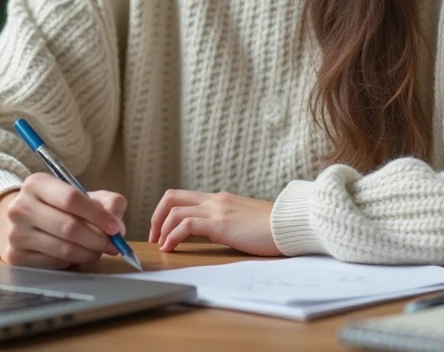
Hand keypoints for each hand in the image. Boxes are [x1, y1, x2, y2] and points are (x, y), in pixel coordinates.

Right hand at [0, 172, 126, 268]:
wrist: (20, 221)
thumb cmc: (57, 206)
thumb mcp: (81, 195)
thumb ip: (107, 202)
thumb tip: (118, 226)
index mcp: (36, 184)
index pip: (71, 199)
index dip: (98, 215)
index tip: (116, 228)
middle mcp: (21, 207)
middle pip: (69, 227)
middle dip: (98, 239)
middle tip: (113, 245)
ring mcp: (16, 233)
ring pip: (63, 249)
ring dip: (89, 253)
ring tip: (99, 250)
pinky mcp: (16, 257)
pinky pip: (55, 263)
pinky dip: (73, 261)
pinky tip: (79, 254)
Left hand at [148, 190, 280, 256]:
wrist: (290, 225)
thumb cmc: (273, 228)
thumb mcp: (244, 221)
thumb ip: (227, 222)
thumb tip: (214, 233)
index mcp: (220, 199)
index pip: (183, 196)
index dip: (165, 211)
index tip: (161, 230)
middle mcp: (215, 200)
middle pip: (172, 197)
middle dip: (156, 216)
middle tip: (153, 236)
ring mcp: (217, 209)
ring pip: (175, 210)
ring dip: (161, 229)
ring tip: (160, 245)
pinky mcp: (221, 224)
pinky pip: (186, 225)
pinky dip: (172, 236)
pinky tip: (170, 248)